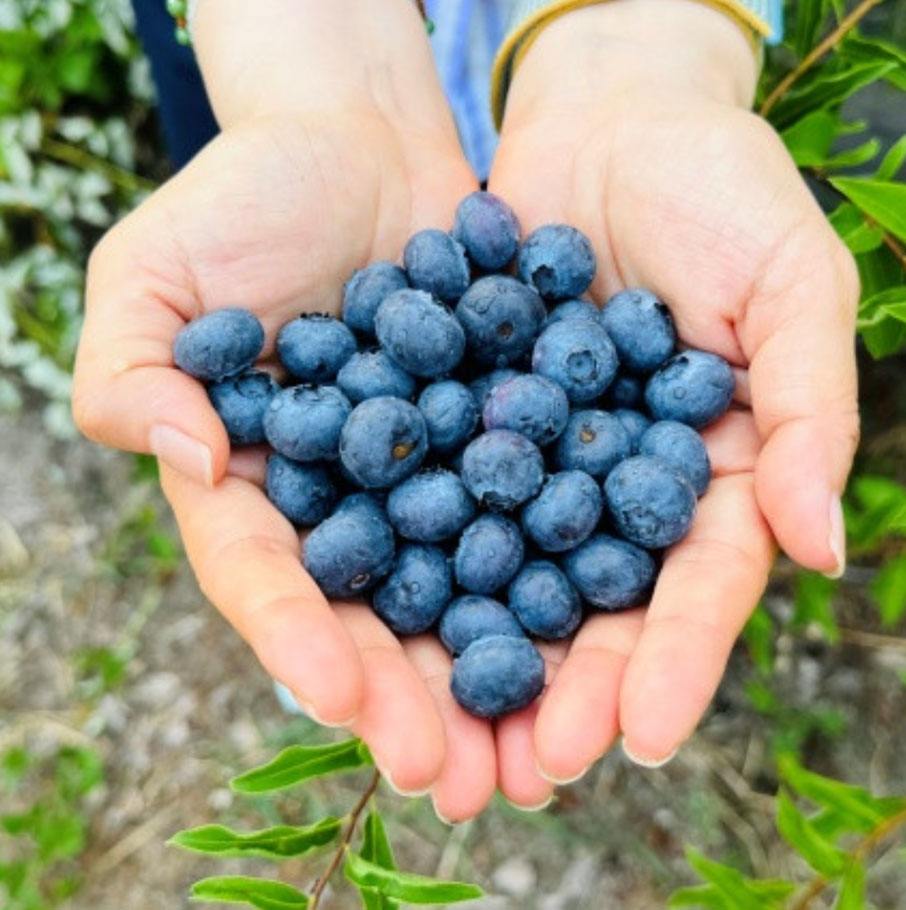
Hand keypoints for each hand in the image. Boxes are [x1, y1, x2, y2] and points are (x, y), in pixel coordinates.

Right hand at [72, 0, 501, 819]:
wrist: (360, 144)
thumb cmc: (243, 202)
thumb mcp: (154, 277)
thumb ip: (136, 372)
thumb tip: (190, 457)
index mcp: (255, 484)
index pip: (267, 576)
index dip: (300, 638)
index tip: (342, 696)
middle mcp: (346, 500)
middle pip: (374, 613)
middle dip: (410, 696)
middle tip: (456, 779)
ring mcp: (428, 475)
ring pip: (464, 586)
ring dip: (499, 668)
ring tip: (545, 749)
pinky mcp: (501, 437)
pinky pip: (538, 507)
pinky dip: (569, 565)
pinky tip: (611, 630)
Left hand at [486, 0, 858, 801]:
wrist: (607, 119)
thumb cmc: (719, 190)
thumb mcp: (790, 286)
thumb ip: (809, 413)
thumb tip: (819, 551)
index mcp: (708, 473)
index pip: (696, 587)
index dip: (674, 662)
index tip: (645, 739)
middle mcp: (614, 485)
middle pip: (593, 607)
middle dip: (565, 690)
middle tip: (524, 773)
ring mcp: (535, 459)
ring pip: (505, 574)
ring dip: (475, 655)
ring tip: (439, 737)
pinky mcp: (462, 419)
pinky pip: (432, 492)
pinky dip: (406, 553)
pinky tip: (372, 616)